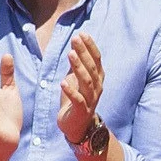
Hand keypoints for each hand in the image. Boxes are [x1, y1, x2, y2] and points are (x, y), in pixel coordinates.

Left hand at [55, 33, 107, 147]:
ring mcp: (91, 100)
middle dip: (84, 52)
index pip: (97, 59)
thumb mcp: (76, 79)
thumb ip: (77, 65)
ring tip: (70, 54)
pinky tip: (63, 82)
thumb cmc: (76, 100)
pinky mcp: (82, 111)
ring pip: (87, 82)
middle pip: (92, 67)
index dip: (90, 46)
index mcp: (97, 78)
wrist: (77, 127)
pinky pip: (78, 100)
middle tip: (75, 39)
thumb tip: (76, 45)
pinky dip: (71, 91)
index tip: (82, 34)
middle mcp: (97, 87)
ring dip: (78, 67)